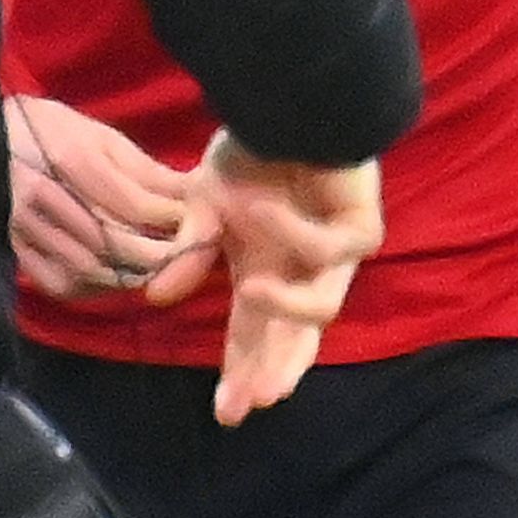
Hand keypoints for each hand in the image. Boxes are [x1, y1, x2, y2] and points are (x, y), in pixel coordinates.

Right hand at [6, 94, 205, 297]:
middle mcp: (43, 196)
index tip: (198, 225)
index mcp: (69, 159)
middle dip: (157, 255)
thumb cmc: (50, 131)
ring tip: (157, 267)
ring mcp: (24, 227)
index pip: (131, 204)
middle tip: (184, 256)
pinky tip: (116, 276)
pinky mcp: (14, 250)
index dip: (170, 220)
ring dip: (131, 274)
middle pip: (112, 242)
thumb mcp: (102, 137)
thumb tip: (192, 197)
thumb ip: (146, 171)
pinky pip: (60, 284)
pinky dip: (95, 288)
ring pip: (90, 269)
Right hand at [161, 136, 384, 423]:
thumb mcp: (204, 206)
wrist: (291, 103)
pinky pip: (328, 251)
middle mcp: (301, 271)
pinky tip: (267, 205)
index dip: (240, 372)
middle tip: (256, 400)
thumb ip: (188, 252)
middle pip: (294, 339)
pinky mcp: (362, 230)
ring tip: (252, 291)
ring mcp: (336, 254)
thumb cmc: (250, 152)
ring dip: (285, 307)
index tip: (225, 414)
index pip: (251, 336)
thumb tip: (156, 297)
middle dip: (273, 371)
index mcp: (263, 272)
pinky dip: (291, 231)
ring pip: (324, 308)